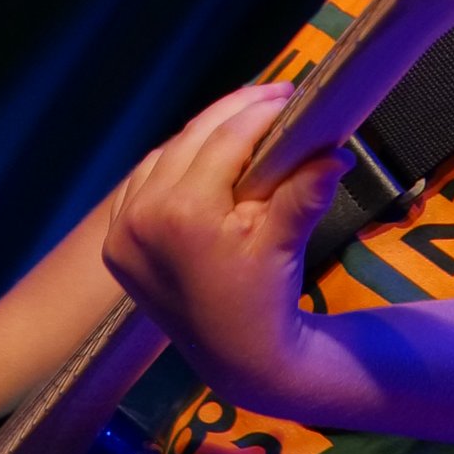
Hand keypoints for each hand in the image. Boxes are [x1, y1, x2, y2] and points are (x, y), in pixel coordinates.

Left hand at [101, 83, 346, 407]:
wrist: (239, 357)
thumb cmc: (266, 299)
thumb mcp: (285, 241)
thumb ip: (305, 192)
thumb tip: (337, 152)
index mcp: (184, 214)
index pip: (224, 142)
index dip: (259, 112)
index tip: (288, 95)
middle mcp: (143, 217)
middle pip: (190, 141)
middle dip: (233, 115)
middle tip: (271, 96)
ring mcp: (124, 231)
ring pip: (164, 158)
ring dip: (200, 137)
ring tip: (241, 122)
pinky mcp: (116, 244)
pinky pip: (141, 185)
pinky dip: (170, 167)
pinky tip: (200, 158)